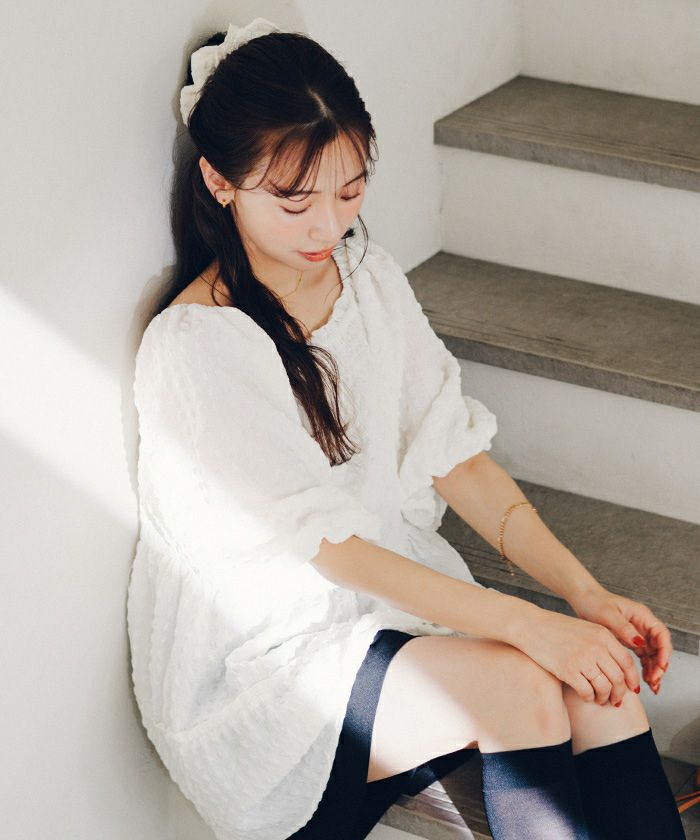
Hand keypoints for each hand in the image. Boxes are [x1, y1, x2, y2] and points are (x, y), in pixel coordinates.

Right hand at [514, 606, 640, 705]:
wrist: (531, 625)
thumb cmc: (557, 629)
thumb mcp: (586, 629)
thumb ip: (604, 644)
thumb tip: (620, 669)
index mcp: (603, 635)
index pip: (627, 662)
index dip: (632, 679)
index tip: (631, 689)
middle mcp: (596, 646)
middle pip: (618, 678)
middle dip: (619, 693)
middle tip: (615, 700)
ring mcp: (582, 658)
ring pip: (604, 687)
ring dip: (604, 698)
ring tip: (600, 699)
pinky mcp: (568, 670)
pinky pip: (587, 692)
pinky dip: (589, 697)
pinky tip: (586, 696)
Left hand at [567, 586, 671, 694]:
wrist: (583, 600)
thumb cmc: (595, 603)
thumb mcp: (609, 615)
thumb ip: (625, 628)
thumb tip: (640, 643)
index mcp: (642, 615)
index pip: (661, 634)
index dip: (664, 652)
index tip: (660, 667)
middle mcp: (643, 625)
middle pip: (659, 647)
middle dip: (660, 665)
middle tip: (654, 682)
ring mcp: (638, 634)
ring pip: (653, 655)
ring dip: (654, 670)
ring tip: (652, 686)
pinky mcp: (630, 641)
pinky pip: (643, 657)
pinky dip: (645, 669)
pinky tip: (643, 681)